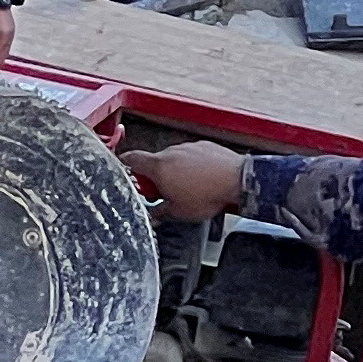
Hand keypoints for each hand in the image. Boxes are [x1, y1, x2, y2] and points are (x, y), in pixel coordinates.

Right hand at [120, 140, 247, 219]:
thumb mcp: (178, 212)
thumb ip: (160, 212)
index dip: (125, 166)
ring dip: (177, 170)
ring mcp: (189, 147)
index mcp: (158, 166)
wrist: (238, 181)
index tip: (128, 174)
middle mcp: (171, 152)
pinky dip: (194, 166)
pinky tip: (204, 180)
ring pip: (175, 158)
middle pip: (155, 161)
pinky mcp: (206, 146)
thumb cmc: (208, 194)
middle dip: (157, 176)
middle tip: (164, 192)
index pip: (130, 159)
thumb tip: (154, 215)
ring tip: (189, 188)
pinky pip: (193, 156)